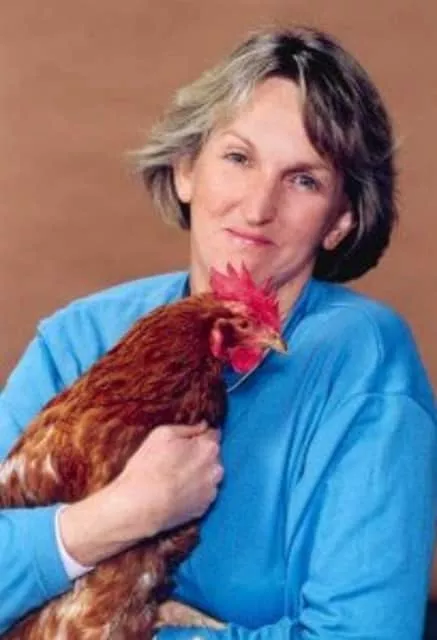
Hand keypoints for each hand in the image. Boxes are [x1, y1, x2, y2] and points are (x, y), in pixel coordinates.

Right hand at [113, 422, 223, 536]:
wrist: (142, 506)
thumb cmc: (149, 466)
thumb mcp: (162, 434)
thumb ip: (187, 428)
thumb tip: (203, 426)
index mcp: (208, 447)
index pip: (214, 434)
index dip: (200, 435)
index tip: (189, 440)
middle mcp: (216, 468)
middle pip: (212, 456)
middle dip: (200, 455)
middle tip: (177, 460)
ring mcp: (212, 490)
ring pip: (209, 476)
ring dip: (199, 474)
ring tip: (176, 478)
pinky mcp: (204, 508)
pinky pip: (203, 494)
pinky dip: (195, 491)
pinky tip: (177, 492)